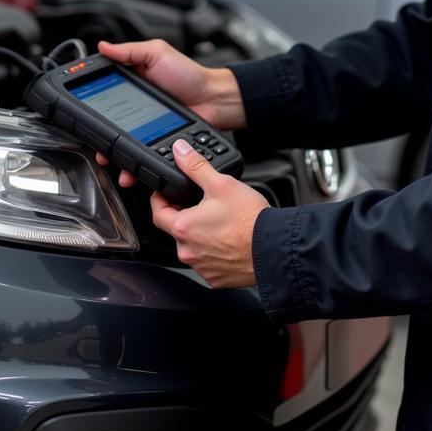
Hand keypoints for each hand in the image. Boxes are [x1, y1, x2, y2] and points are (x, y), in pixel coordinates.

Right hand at [96, 38, 246, 189]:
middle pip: (109, 127)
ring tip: (109, 161)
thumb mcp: (158, 54)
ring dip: (113, 157)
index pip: (104, 96)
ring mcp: (145, 127)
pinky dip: (134, 166)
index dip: (91, 105)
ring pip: (123, 146)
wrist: (214, 100)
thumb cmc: (190, 74)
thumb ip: (130, 51)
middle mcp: (135, 107)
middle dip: (99, 139)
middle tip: (95, 145)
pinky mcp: (157, 143)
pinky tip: (130, 171)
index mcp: (132, 83)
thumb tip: (103, 46)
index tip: (79, 111)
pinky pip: (142, 156)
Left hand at [150, 139, 268, 287]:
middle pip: (176, 229)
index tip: (167, 193)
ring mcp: (201, 267)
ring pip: (192, 246)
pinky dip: (214, 251)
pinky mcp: (215, 278)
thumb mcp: (222, 184)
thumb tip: (180, 151)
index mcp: (183, 227)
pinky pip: (207, 262)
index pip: (157, 212)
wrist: (274, 249)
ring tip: (221, 222)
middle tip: (204, 205)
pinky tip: (228, 240)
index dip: (160, 199)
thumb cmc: (250, 220)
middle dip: (186, 216)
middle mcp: (187, 251)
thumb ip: (196, 167)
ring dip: (200, 234)